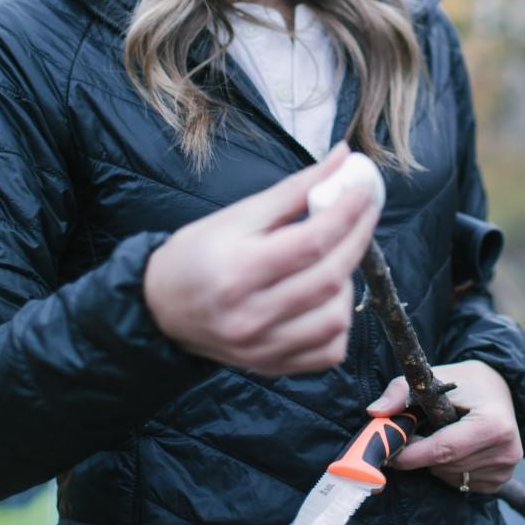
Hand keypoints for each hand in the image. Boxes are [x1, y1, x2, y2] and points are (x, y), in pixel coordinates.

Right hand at [144, 143, 380, 376]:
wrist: (160, 308)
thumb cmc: (199, 254)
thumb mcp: (239, 215)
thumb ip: (295, 190)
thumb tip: (343, 158)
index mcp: (237, 271)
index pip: (312, 242)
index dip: (347, 213)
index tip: (365, 190)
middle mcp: (250, 316)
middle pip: (329, 278)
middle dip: (358, 239)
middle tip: (364, 213)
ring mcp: (263, 348)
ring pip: (336, 318)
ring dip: (347, 282)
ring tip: (333, 259)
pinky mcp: (274, 367)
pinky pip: (330, 351)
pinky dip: (339, 321)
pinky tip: (325, 298)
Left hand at [366, 361, 522, 492]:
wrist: (500, 390)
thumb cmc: (466, 383)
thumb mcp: (435, 378)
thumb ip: (401, 392)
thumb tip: (375, 413)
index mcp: (493, 424)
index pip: (443, 449)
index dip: (410, 453)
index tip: (387, 450)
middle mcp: (505, 450)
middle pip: (444, 465)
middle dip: (419, 455)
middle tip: (409, 437)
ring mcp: (505, 469)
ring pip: (449, 477)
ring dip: (434, 462)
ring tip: (437, 435)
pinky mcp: (500, 480)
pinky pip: (460, 483)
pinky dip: (448, 469)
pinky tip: (454, 448)